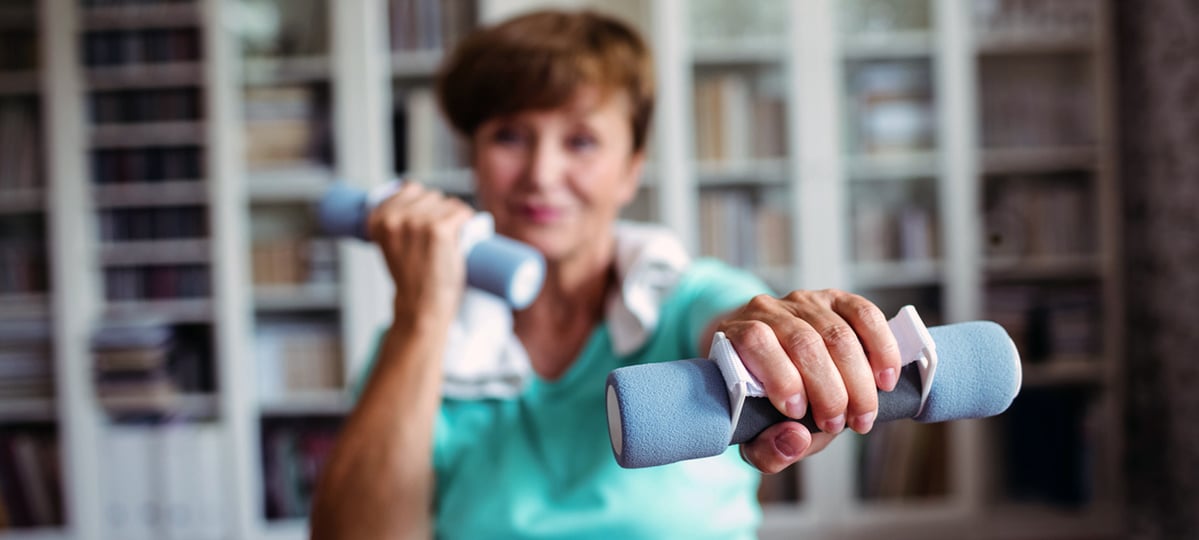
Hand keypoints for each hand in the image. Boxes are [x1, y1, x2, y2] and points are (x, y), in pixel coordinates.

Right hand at [366, 182, 474, 325]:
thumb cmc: (411, 276)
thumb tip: (408, 188)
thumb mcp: (391, 242)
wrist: (421, 306)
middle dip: (438, 213)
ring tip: (443, 245)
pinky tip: (459, 240)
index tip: (422, 227)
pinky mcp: (439, 229)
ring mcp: (418, 222)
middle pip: (432, 195)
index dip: (422, 205)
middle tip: (433, 243)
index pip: (410, 188)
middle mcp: (396, 217)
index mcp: (379, 218)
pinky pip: (463, 212)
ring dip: (453, 219)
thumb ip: (395, 219)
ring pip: (448, 203)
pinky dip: (467, 223)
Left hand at [717, 290, 900, 473]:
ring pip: (837, 334)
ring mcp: (804, 302)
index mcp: (736, 336)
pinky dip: (881, 348)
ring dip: (857, 380)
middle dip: (828, 391)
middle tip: (837, 425)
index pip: (756, 341)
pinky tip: (884, 379)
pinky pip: (865, 314)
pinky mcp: (835, 299)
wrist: (774, 365)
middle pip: (804, 343)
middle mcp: (767, 311)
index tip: (798, 413)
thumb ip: (767, 448)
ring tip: (862, 414)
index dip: (781, 377)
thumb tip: (795, 439)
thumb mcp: (755, 432)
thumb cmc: (761, 400)